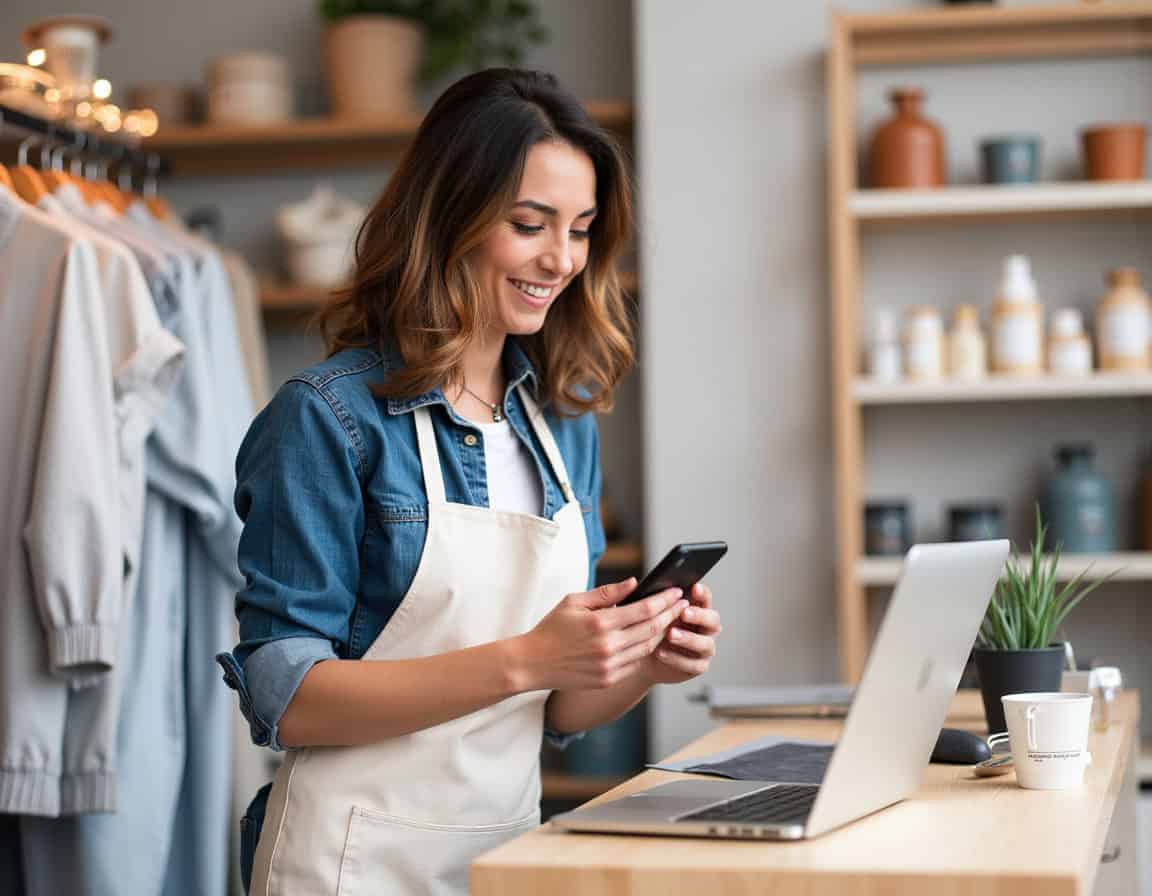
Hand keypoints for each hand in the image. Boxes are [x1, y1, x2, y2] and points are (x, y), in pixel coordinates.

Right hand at [512, 578, 686, 691]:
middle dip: (671, 614)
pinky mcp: (608, 679)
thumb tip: (634, 583)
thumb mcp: (574, 601)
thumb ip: (606, 592)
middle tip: (682, 604)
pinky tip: (651, 639)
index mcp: (600, 623)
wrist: (533, 663)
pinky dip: (646, 649)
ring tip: (671, 619)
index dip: (665, 600)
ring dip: (663, 632)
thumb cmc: (552, 628)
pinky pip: (636, 662)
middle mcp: (609, 646)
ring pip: (648, 647)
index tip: (677, 592)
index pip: (644, 609)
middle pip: (652, 629)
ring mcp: (610, 666)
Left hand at [639, 583, 721, 684]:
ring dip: (689, 638)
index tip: (694, 588)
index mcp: (697, 610)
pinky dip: (677, 659)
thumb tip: (642, 584)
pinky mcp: (698, 666)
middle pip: (713, 620)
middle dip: (699, 616)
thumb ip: (654, 600)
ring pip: (706, 643)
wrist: (640, 655)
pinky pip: (694, 664)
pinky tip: (661, 652)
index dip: (702, 593)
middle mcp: (705, 628)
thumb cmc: (648, 628)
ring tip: (670, 634)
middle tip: (683, 612)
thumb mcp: (649, 612)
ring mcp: (704, 648)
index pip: (705, 598)